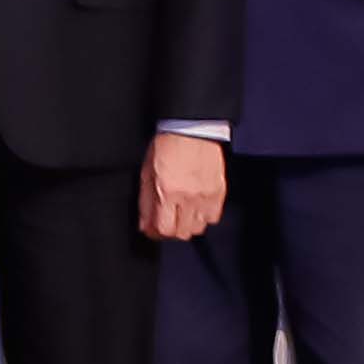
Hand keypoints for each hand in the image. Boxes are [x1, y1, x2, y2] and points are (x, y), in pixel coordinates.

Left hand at [139, 129, 227, 243]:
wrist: (191, 130)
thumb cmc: (167, 145)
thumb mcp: (147, 171)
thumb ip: (145, 200)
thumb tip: (144, 224)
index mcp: (167, 191)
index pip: (163, 229)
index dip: (155, 232)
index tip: (152, 228)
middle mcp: (188, 197)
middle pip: (180, 233)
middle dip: (169, 230)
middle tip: (164, 220)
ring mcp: (205, 196)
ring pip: (197, 229)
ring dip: (186, 225)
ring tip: (179, 214)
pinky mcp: (218, 193)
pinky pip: (212, 218)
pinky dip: (203, 217)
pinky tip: (195, 207)